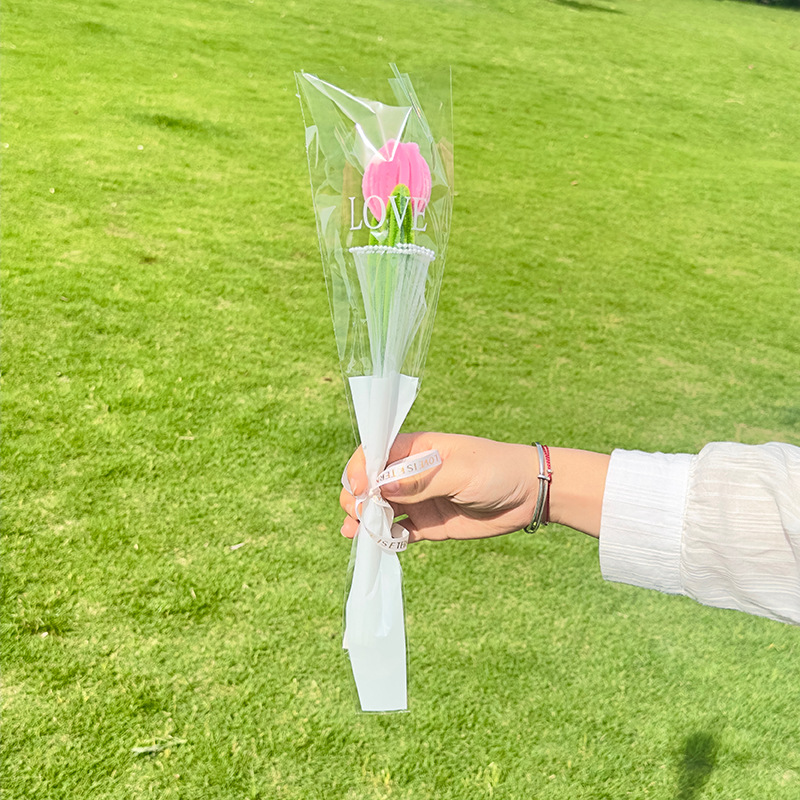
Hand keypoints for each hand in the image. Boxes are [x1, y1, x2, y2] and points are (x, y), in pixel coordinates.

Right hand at [339, 432, 540, 542]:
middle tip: (358, 515)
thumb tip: (381, 487)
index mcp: (416, 448)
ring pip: (379, 508)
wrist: (529, 495)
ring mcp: (418, 499)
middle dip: (357, 497)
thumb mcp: (461, 472)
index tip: (360, 488)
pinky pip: (397, 531)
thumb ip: (422, 481)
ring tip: (355, 533)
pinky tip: (376, 544)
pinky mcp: (426, 523)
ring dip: (364, 520)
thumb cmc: (497, 470)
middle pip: (371, 483)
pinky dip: (383, 538)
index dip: (360, 469)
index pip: (375, 453)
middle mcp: (411, 473)